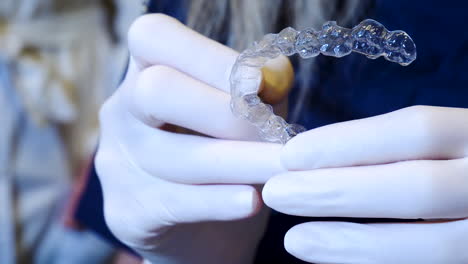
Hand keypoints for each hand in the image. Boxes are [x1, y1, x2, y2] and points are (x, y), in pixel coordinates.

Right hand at [95, 14, 292, 263]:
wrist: (206, 233)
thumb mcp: (248, 118)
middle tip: (276, 135)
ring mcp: (116, 162)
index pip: (153, 37)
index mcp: (145, 73)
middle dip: (225, 112)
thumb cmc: (229, 160)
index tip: (258, 85)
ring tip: (283, 167)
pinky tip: (251, 200)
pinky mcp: (127, 211)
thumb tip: (274, 74)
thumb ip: (261, 94)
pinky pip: (175, 202)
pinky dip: (219, 200)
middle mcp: (121, 112)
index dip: (208, 55)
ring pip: (174, 155)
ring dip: (239, 161)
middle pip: (157, 91)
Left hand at [263, 105, 467, 263]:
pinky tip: (338, 258)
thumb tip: (320, 158)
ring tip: (294, 242)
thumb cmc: (465, 164)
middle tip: (276, 194)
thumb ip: (408, 146)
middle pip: (418, 188)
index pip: (417, 130)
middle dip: (339, 192)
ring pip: (433, 244)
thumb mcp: (453, 142)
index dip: (349, 143)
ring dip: (354, 245)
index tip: (290, 154)